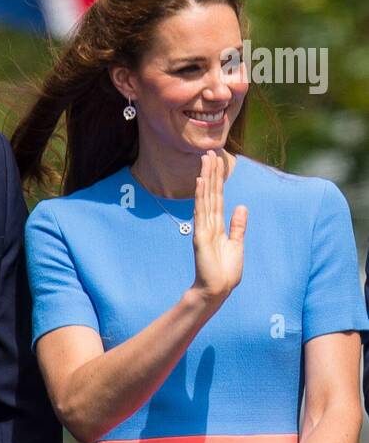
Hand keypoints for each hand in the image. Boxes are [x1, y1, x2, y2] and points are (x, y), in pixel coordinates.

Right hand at [191, 151, 246, 301]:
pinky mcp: (201, 235)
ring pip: (205, 197)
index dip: (218, 179)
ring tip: (205, 160)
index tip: (217, 162)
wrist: (217, 290)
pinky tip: (201, 182)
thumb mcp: (237, 245)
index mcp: (217, 225)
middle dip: (211, 172)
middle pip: (211, 193)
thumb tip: (242, 206)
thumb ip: (238, 226)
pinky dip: (201, 196)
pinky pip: (201, 211)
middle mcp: (209, 223)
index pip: (217, 197)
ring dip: (206, 178)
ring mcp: (203, 227)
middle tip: (209, 152)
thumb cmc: (225, 271)